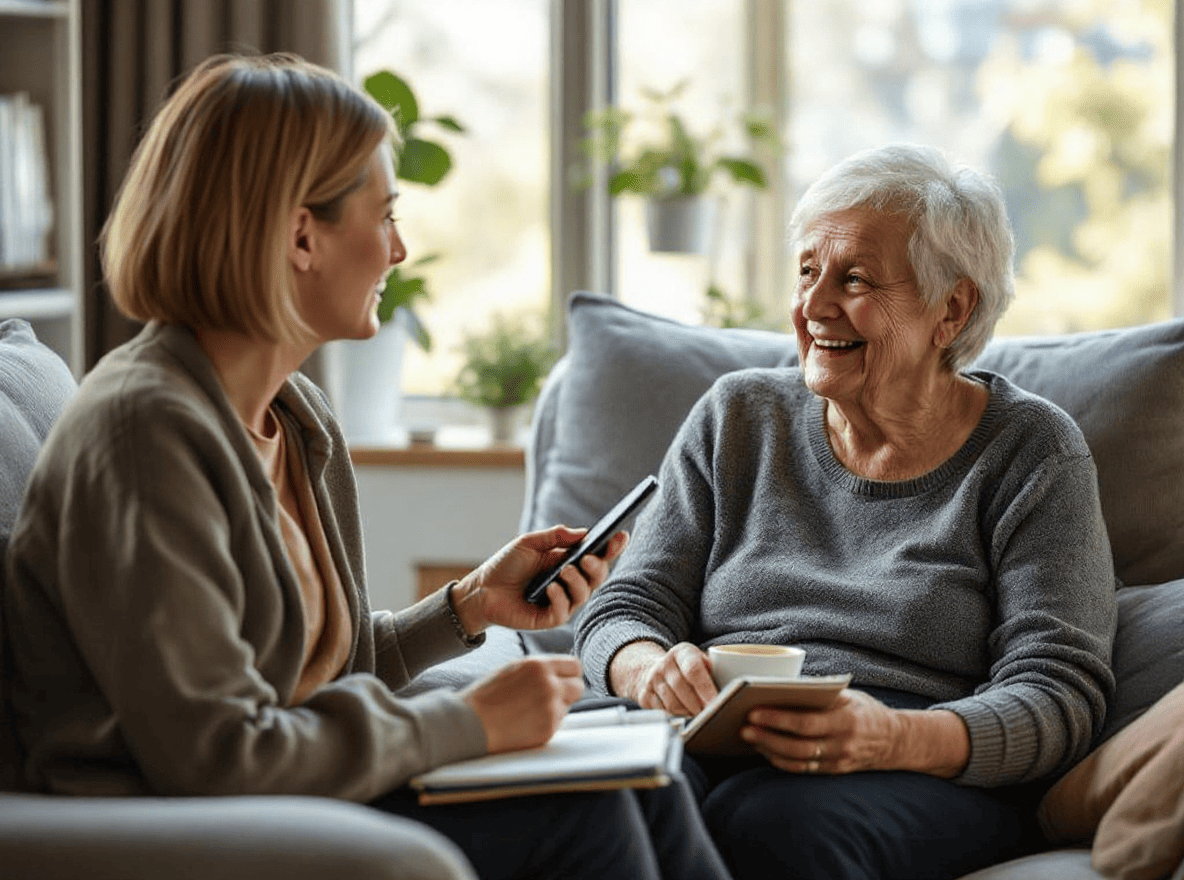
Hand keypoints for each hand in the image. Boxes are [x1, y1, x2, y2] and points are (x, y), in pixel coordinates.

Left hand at [451, 525, 628, 634]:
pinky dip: (560, 598)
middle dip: (597, 566)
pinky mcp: (549, 619)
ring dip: (577, 581)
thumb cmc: (506, 564)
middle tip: (586, 558)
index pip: (597, 556)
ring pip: (584, 594)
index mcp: (568, 562)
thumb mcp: (529, 543)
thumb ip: (555, 536)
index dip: (612, 547)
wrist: (482, 589)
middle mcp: (569, 583)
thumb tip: (583, 533)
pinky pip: (564, 611)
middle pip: (597, 576)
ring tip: (564, 570)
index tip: (622, 536)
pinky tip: (550, 589)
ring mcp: (562, 602)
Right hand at [461, 655, 584, 753]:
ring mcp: (550, 709)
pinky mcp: (548, 730)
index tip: (565, 680)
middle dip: (568, 692)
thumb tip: (562, 673)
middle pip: (578, 687)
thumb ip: (540, 669)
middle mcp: (549, 685)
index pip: (574, 666)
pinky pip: (557, 724)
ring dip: (556, 708)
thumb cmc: (487, 696)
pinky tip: (526, 722)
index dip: (570, 674)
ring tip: (530, 710)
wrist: (470, 723)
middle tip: (551, 697)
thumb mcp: (514, 669)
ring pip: (568, 706)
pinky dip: (547, 723)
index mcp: (539, 666)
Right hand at [611, 641, 717, 716]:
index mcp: (682, 652)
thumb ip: (713, 671)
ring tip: (700, 720)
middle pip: (682, 689)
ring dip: (688, 715)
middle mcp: (664, 664)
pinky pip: (662, 713)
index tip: (717, 703)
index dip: (706, 689)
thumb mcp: (700, 661)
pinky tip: (685, 720)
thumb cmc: (688, 669)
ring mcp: (652, 680)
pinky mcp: (644, 696)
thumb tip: (729, 690)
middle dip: (698, 706)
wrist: (655, 670)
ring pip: (672, 704)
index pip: (693, 670)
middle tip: (712, 717)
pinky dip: (675, 719)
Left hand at [739, 689, 969, 777]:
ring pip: (798, 760)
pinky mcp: (834, 772)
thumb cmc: (864, 710)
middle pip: (798, 745)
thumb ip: (820, 693)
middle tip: (743, 728)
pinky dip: (782, 762)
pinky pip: (804, 769)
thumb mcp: (847, 695)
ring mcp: (838, 761)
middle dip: (768, 737)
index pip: (806, 722)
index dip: (778, 719)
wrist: (896, 740)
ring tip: (750, 738)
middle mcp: (842, 744)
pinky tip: (766, 751)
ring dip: (770, 750)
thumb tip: (782, 686)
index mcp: (845, 720)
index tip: (754, 711)